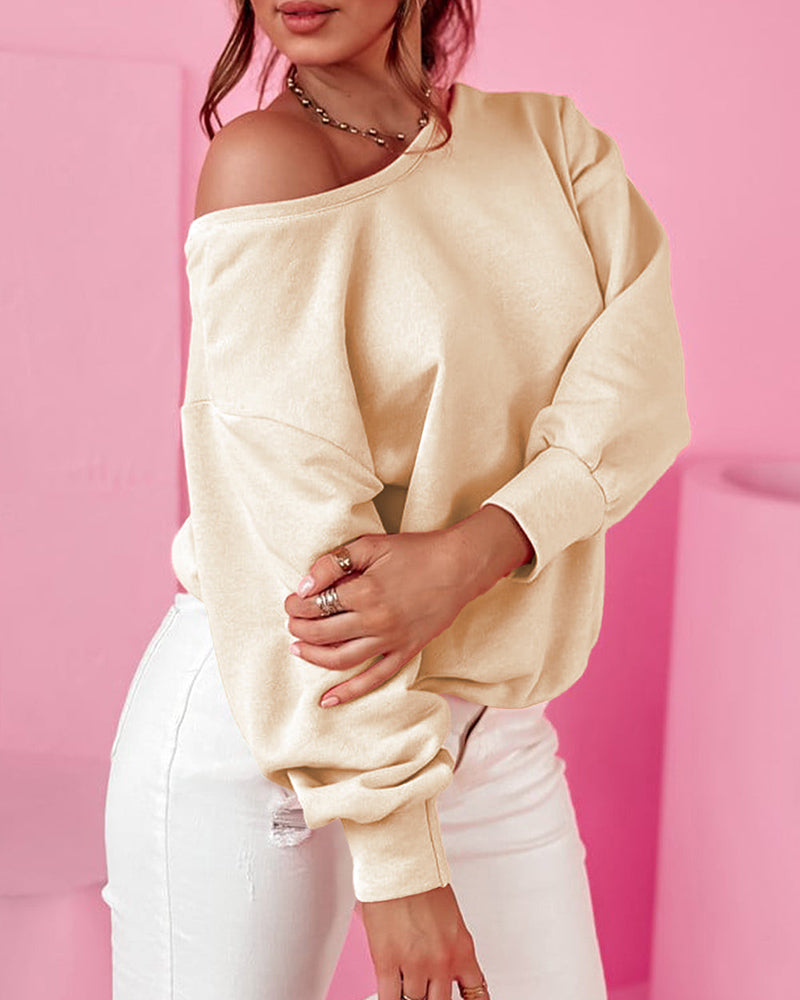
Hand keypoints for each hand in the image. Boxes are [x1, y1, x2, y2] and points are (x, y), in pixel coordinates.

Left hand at [283, 529, 476, 707]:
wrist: (459, 566)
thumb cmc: (415, 551)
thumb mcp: (372, 545)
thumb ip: (334, 562)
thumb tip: (305, 586)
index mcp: (365, 591)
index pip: (316, 605)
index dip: (297, 605)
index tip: (292, 601)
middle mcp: (376, 621)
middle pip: (323, 634)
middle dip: (300, 629)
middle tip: (292, 622)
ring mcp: (392, 640)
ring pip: (341, 660)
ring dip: (314, 657)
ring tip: (298, 649)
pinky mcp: (406, 651)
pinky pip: (374, 678)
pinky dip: (349, 691)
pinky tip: (327, 699)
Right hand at [359, 883, 488, 999]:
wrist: (401, 863)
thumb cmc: (421, 879)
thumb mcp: (449, 917)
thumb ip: (446, 945)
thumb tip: (436, 964)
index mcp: (462, 948)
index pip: (476, 992)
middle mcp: (442, 961)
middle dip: (433, 997)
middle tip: (426, 988)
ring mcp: (415, 964)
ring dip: (409, 993)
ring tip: (404, 981)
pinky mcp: (387, 962)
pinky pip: (389, 999)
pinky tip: (392, 996)